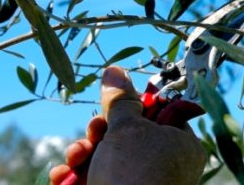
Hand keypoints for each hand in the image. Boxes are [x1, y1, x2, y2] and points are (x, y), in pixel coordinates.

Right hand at [49, 66, 206, 184]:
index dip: (133, 107)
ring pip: (107, 157)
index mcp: (180, 145)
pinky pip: (97, 178)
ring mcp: (140, 184)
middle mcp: (164, 166)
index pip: (158, 114)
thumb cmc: (135, 175)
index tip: (115, 106)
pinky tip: (63, 175)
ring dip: (83, 153)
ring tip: (76, 156)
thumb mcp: (127, 128)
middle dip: (99, 132)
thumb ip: (120, 99)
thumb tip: (115, 70)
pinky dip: (77, 175)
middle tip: (93, 132)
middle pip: (127, 135)